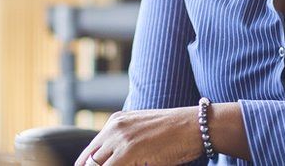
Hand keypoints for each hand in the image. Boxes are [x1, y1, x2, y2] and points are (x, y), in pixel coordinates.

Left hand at [74, 107, 202, 165]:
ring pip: (97, 165)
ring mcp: (120, 139)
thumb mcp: (143, 133)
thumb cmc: (174, 134)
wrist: (195, 126)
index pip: (89, 154)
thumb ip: (125, 145)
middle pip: (89, 162)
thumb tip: (113, 161)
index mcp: (114, 123)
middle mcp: (113, 128)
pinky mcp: (129, 151)